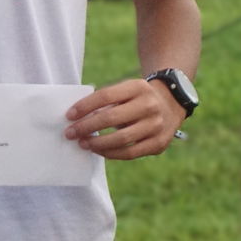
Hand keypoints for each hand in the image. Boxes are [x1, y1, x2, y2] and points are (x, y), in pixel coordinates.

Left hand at [64, 78, 185, 159]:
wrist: (172, 104)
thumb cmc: (138, 98)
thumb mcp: (127, 90)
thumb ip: (107, 101)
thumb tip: (77, 118)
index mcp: (138, 87)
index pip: (105, 96)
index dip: (84, 106)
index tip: (69, 115)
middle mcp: (149, 105)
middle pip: (111, 118)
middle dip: (86, 127)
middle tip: (70, 133)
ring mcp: (156, 125)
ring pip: (120, 139)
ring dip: (97, 143)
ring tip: (83, 143)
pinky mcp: (158, 143)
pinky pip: (130, 153)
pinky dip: (111, 153)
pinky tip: (99, 151)